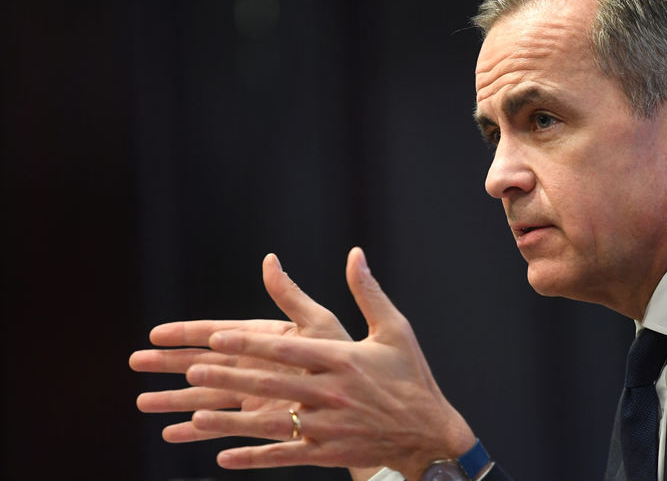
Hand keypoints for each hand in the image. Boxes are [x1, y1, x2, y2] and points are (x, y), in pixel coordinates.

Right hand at [129, 253, 350, 442]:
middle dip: (169, 364)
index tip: (156, 333)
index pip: (219, 333)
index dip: (187, 333)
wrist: (367, 405)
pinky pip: (224, 427)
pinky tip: (173, 434)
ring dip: (175, 400)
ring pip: (207, 397)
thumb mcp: (318, 324)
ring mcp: (256, 394)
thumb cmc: (347, 360)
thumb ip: (291, 296)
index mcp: (265, 340)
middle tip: (135, 362)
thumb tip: (269, 260)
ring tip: (143, 403)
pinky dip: (199, 432)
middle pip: (204, 364)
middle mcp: (255, 366)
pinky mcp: (261, 422)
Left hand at [184, 247, 474, 479]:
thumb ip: (367, 292)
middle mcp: (332, 392)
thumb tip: (355, 254)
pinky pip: (285, 455)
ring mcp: (328, 426)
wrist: (429, 432)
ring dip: (232, 419)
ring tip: (196, 413)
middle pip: (272, 383)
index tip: (216, 336)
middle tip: (192, 369)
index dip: (250, 343)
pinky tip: (223, 456)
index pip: (288, 348)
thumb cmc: (410, 376)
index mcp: (343, 359)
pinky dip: (254, 457)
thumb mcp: (394, 328)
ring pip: (272, 423)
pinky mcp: (327, 452)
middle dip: (231, 375)